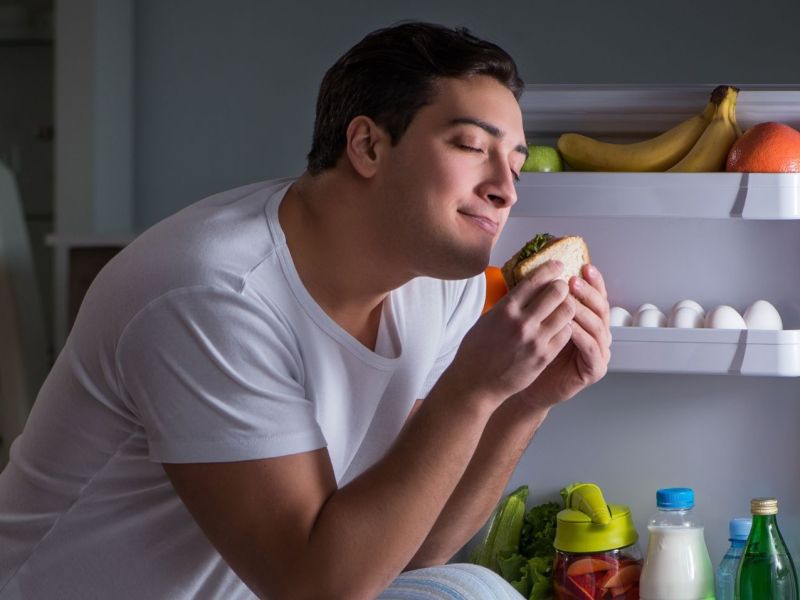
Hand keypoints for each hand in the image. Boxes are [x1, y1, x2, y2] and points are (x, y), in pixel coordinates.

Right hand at [444, 260, 575, 405]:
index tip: (558, 265)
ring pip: (567, 312)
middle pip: (556, 292)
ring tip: (564, 308)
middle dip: (563, 286)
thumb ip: (508, 305)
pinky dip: (566, 327)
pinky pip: (566, 334)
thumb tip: (527, 289)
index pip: (535, 279)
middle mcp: (521, 322)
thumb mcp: (487, 319)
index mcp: (505, 309)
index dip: (550, 268)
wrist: (476, 384)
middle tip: (563, 287)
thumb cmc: (477, 351)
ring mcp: (535, 340)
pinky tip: (561, 327)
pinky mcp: (544, 357)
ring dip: (568, 306)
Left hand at [517, 263, 610, 409]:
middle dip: (588, 292)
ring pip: (598, 326)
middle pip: (600, 307)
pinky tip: (569, 325)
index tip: (583, 265)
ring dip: (584, 310)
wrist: (523, 386)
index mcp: (587, 320)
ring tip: (569, 298)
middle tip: (573, 280)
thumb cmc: (527, 353)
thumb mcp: (537, 320)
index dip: (592, 281)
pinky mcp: (594, 369)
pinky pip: (591, 348)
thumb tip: (541, 269)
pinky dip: (581, 334)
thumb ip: (545, 300)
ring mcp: (599, 352)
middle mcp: (597, 334)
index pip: (595, 296)